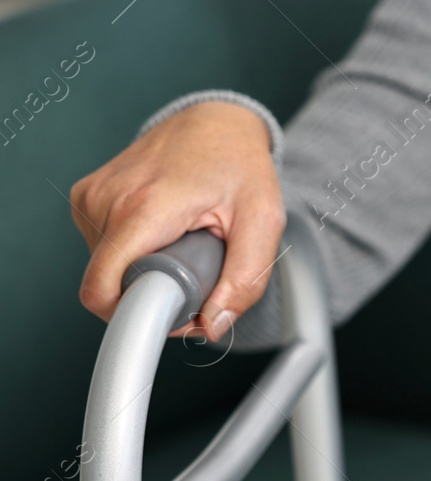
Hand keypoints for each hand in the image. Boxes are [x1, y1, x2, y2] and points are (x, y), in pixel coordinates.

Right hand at [70, 101, 284, 341]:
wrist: (216, 123)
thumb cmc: (240, 167)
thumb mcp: (263, 223)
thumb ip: (245, 281)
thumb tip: (212, 325)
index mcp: (143, 208)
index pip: (102, 288)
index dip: (138, 315)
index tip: (177, 312)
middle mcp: (106, 200)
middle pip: (113, 284)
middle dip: (156, 293)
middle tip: (198, 271)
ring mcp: (90, 197)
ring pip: (108, 270)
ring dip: (147, 271)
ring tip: (183, 244)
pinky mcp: (86, 197)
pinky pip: (104, 250)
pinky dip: (135, 254)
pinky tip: (164, 234)